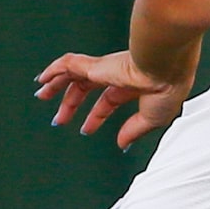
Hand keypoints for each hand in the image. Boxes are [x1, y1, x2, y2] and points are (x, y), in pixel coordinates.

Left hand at [34, 50, 192, 149]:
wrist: (165, 66)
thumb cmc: (168, 86)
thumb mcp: (152, 119)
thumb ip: (134, 130)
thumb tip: (122, 144)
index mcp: (134, 84)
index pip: (108, 101)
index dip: (96, 117)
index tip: (86, 129)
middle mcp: (117, 74)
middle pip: (86, 89)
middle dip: (71, 105)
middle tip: (59, 119)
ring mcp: (105, 68)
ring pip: (73, 75)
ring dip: (56, 86)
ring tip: (41, 94)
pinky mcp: (95, 65)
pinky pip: (68, 65)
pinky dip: (53, 70)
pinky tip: (42, 79)